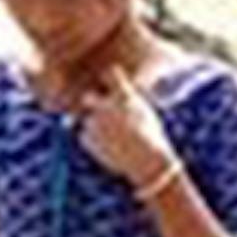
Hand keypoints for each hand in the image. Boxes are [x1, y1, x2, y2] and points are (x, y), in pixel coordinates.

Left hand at [70, 79, 182, 200]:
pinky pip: (85, 136)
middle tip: (101, 115)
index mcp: (123, 96)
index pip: (110, 74)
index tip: (109, 83)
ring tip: (114, 140)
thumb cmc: (151, 138)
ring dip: (96, 127)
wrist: (146, 162)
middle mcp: (106, 105)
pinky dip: (93, 142)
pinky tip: (109, 148)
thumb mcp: (145, 114)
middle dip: (91, 104)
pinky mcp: (86, 137)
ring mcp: (94, 121)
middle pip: (88, 97)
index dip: (108, 78)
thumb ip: (129, 102)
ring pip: (88, 120)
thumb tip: (122, 98)